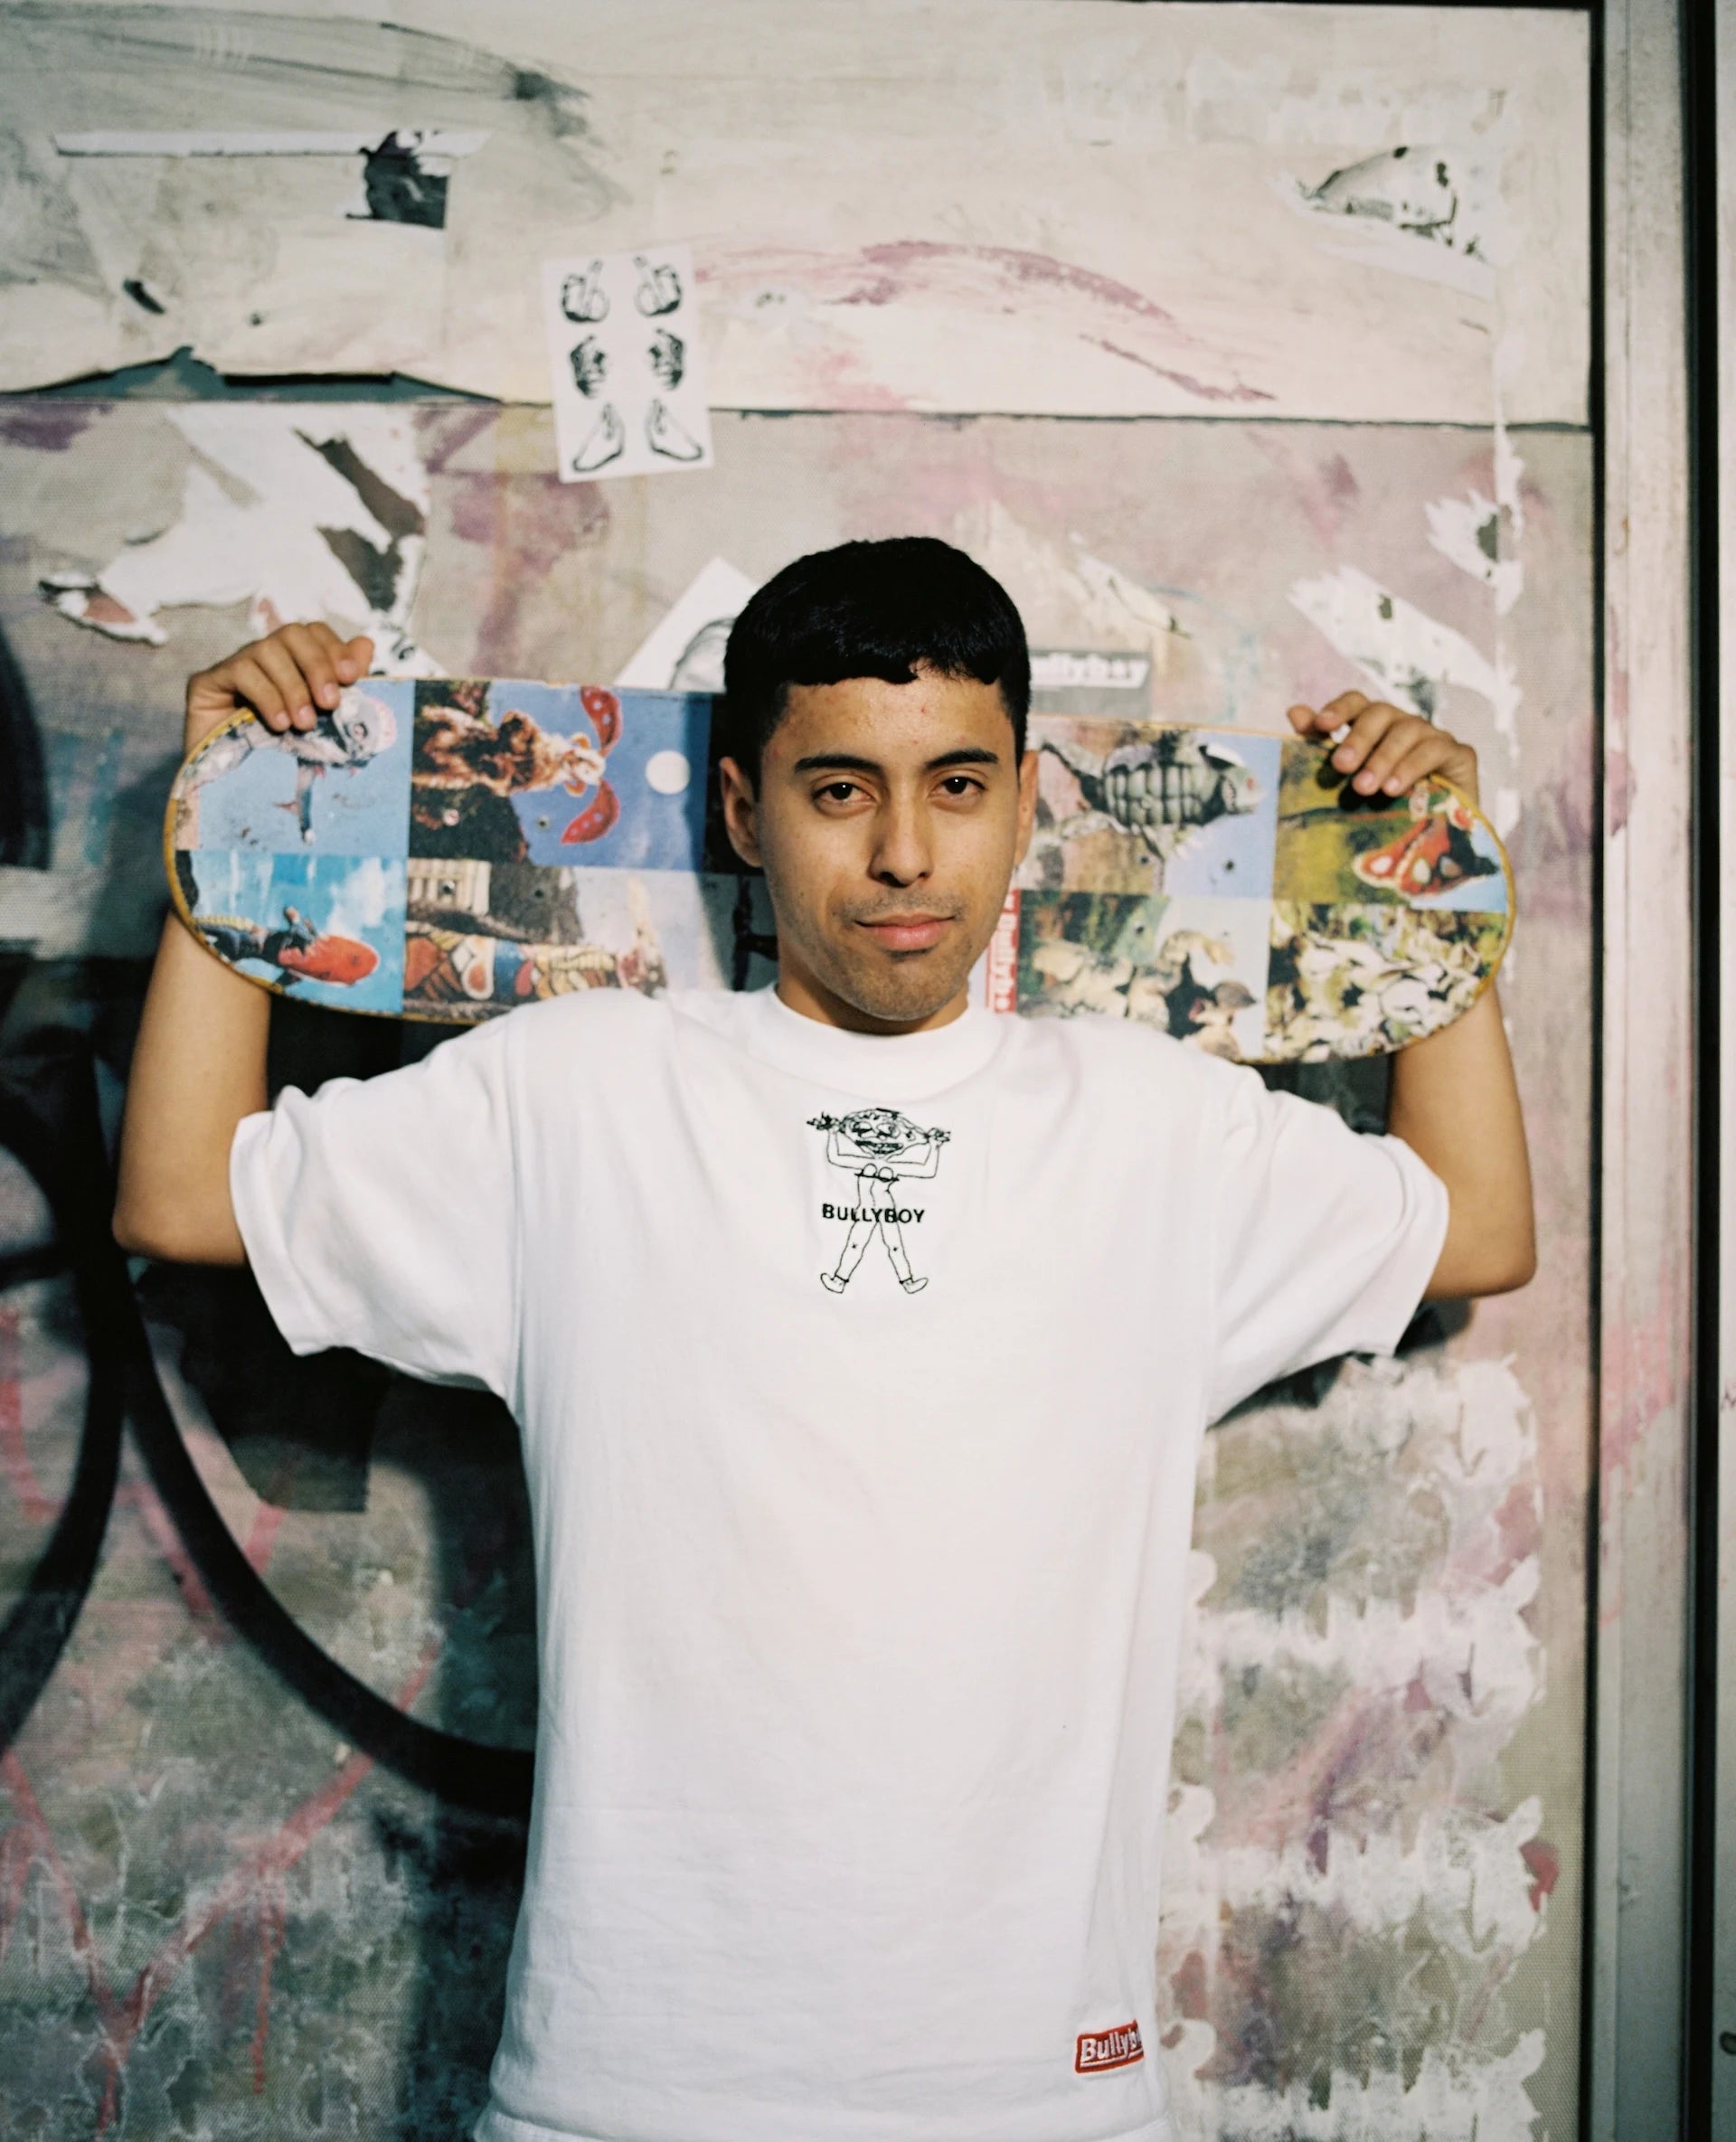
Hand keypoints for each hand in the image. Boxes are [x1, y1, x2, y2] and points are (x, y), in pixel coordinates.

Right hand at [184, 624, 374, 753]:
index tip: (352, 678)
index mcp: (292, 663)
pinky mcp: (206, 682)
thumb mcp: (324, 721)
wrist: (236, 793)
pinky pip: (240, 671)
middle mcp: (263, 658)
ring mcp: (234, 666)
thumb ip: (344, 683)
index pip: (314, 633)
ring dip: (292, 687)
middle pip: (292, 634)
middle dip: (317, 666)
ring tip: (304, 723)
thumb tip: (366, 645)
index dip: (334, 649)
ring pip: (267, 650)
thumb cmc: (286, 757)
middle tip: (330, 703)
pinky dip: (266, 696)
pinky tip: (279, 724)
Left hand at [1285, 690, 1478, 807]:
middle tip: (1340, 767)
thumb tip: (1294, 712)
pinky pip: (1435, 750)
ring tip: (1366, 788)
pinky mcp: (1460, 754)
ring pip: (1407, 731)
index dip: (1339, 708)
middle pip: (1380, 714)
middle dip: (1358, 739)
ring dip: (1383, 758)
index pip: (1358, 703)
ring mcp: (1434, 736)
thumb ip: (1322, 748)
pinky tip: (1395, 788)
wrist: (1435, 842)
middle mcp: (1404, 725)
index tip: (1320, 725)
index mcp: (1376, 727)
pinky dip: (1412, 767)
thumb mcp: (1351, 781)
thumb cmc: (1386, 809)